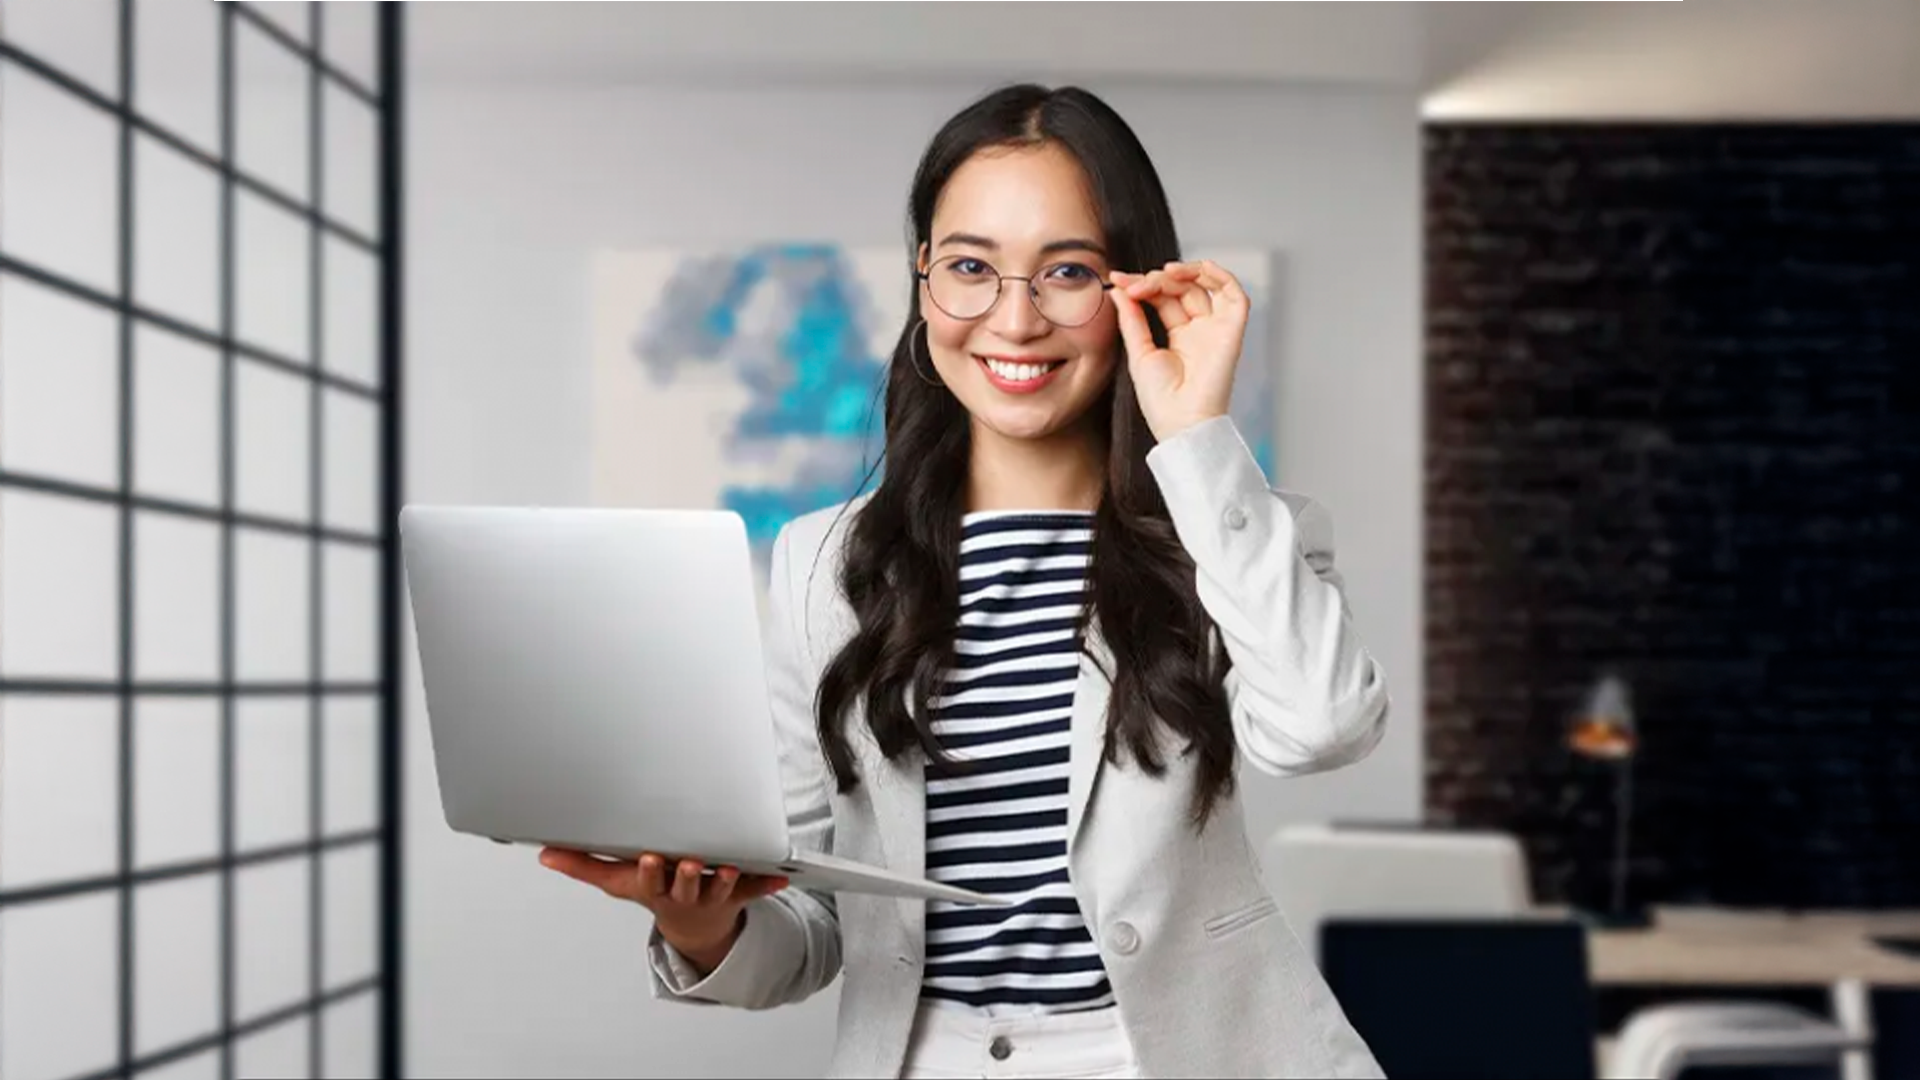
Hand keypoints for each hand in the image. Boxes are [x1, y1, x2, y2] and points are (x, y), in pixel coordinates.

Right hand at [539, 847, 788, 974]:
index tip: (650, 859)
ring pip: (720, 888)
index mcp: (656, 888)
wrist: (693, 926)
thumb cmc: (653, 891)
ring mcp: (712, 894)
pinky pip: (755, 889)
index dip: (651, 872)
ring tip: (730, 868)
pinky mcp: (737, 891)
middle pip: (687, 886)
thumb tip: (545, 853)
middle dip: (689, 876)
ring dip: (726, 880)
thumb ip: (582, 865)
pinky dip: (767, 884)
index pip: (651, 881)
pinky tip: (782, 878)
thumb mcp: (617, 882)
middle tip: (693, 863)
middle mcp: (684, 892)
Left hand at [1110, 260, 1249, 442]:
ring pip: (1206, 286)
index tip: (1118, 280)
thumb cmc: (1161, 400)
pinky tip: (1196, 269)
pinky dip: (1220, 275)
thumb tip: (1119, 289)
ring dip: (1184, 273)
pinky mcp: (1232, 331)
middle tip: (1133, 285)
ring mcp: (1216, 329)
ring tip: (1161, 274)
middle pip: (1182, 289)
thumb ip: (1132, 319)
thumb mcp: (1139, 352)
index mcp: (1180, 337)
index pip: (1164, 298)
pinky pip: (1235, 295)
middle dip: (1156, 280)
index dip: (1143, 284)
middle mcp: (1200, 330)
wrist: (1180, 423)